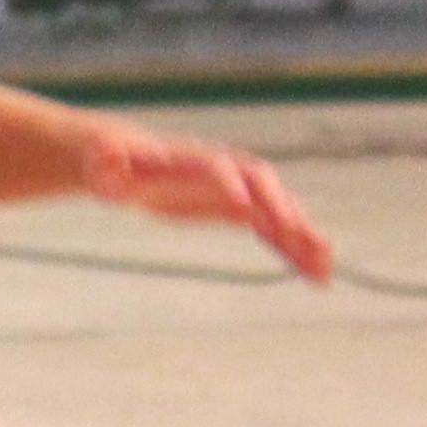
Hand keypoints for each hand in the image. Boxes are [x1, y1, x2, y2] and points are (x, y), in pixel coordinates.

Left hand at [81, 120, 334, 281]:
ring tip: (323, 271)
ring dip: (302, 239)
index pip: (218, 168)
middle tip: (302, 239)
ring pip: (279, 213)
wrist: (130, 164)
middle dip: (283, 212)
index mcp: (192, 161)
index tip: (244, 207)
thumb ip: (107, 162)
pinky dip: (295, 252)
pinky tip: (315, 276)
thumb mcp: (102, 167)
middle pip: (264, 188)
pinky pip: (275, 233)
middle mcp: (226, 172)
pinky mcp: (241, 212)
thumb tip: (106, 151)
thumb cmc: (112, 167)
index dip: (231, 184)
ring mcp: (238, 192)